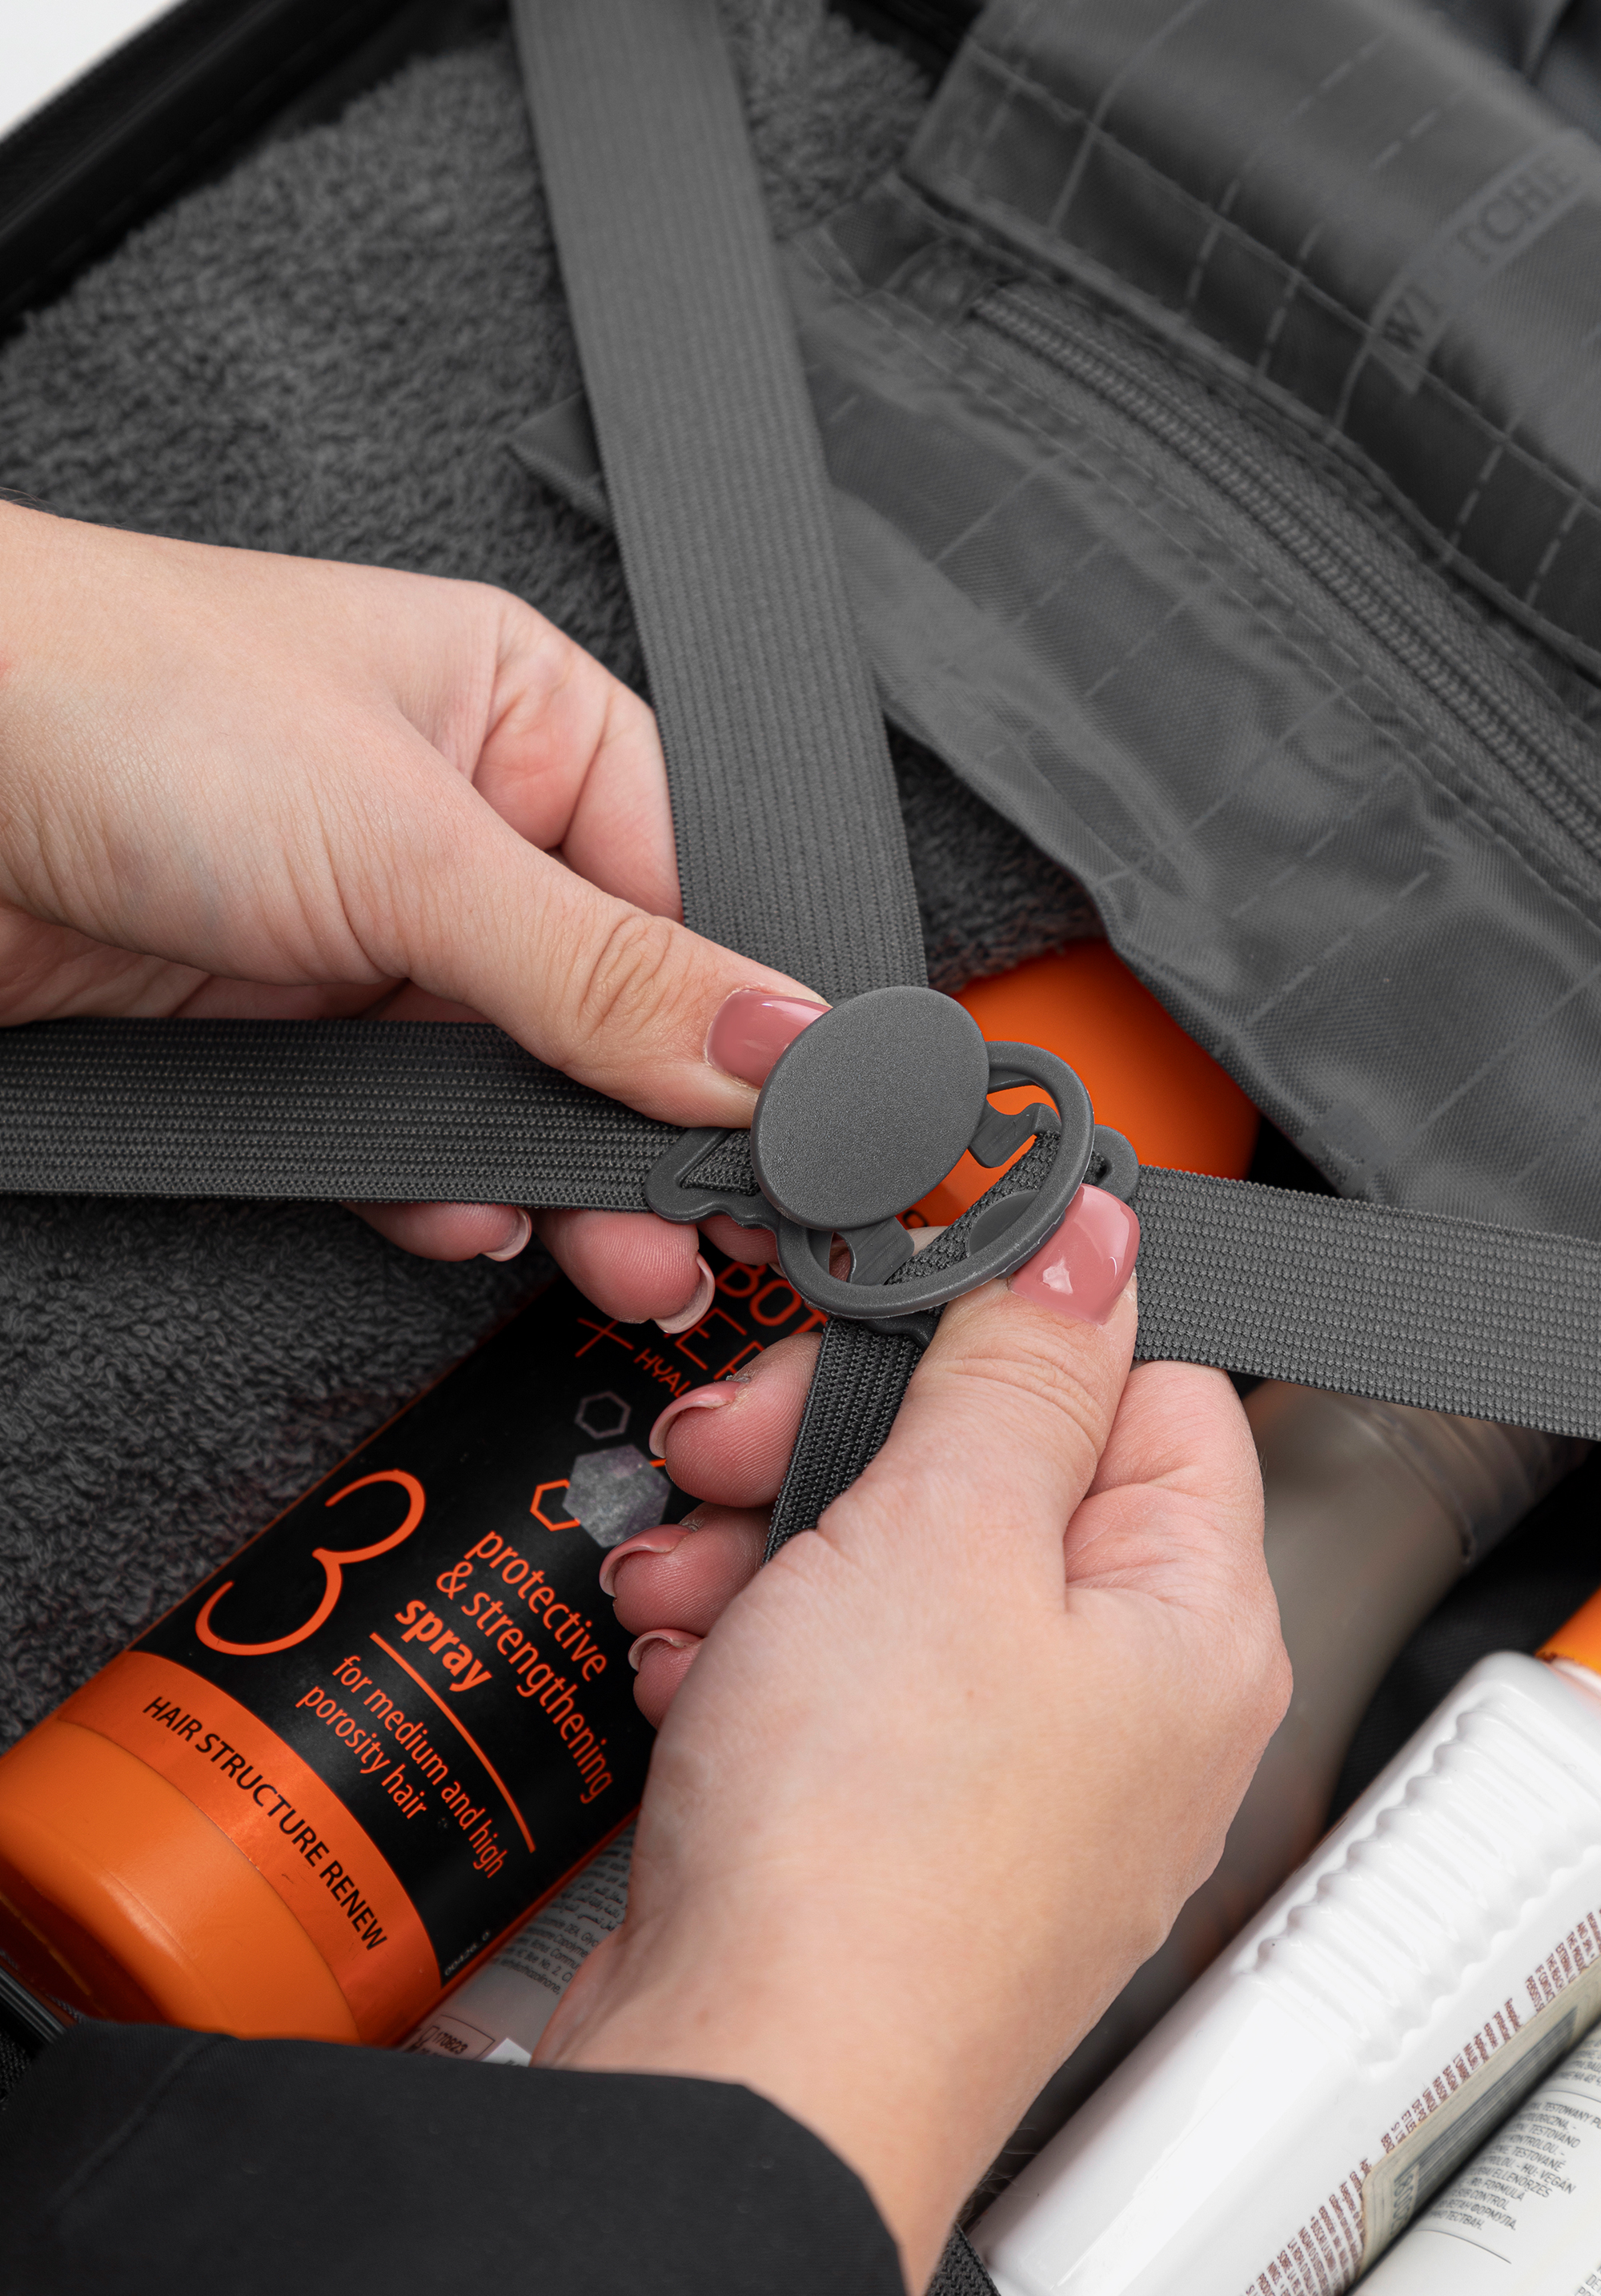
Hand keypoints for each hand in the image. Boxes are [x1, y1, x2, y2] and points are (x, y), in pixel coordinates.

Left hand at [0, 504, 820, 1315]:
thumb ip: (607, 972)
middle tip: (712, 1228)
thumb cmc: (119, 698)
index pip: (693, 890)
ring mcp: (374, 933)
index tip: (788, 1128)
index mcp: (527, 722)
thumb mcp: (410, 843)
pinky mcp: (288, 1028)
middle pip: (614, 1010)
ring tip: (616, 1260)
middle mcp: (463, 827)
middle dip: (657, 1129)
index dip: (744, 1021)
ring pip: (514, 1087)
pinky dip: (440, 1191)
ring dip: (559, 1181)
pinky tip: (468, 1222)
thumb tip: (782, 1043)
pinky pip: (403, 1133)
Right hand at [542, 1252, 1287, 2289]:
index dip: (1010, 1332)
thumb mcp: (946, 1531)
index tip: (894, 1308)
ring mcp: (1004, 1767)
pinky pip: (833, 1671)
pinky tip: (695, 1666)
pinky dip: (750, 1645)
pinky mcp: (893, 1816)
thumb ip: (1021, 1364)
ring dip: (766, 1545)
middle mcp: (1118, 1699)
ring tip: (693, 1580)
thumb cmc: (868, 1854)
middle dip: (835, 1442)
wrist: (740, 2083)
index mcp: (1190, 1618)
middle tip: (740, 1447)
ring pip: (891, 1566)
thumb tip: (1094, 1236)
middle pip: (993, 1473)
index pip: (1144, 1384)